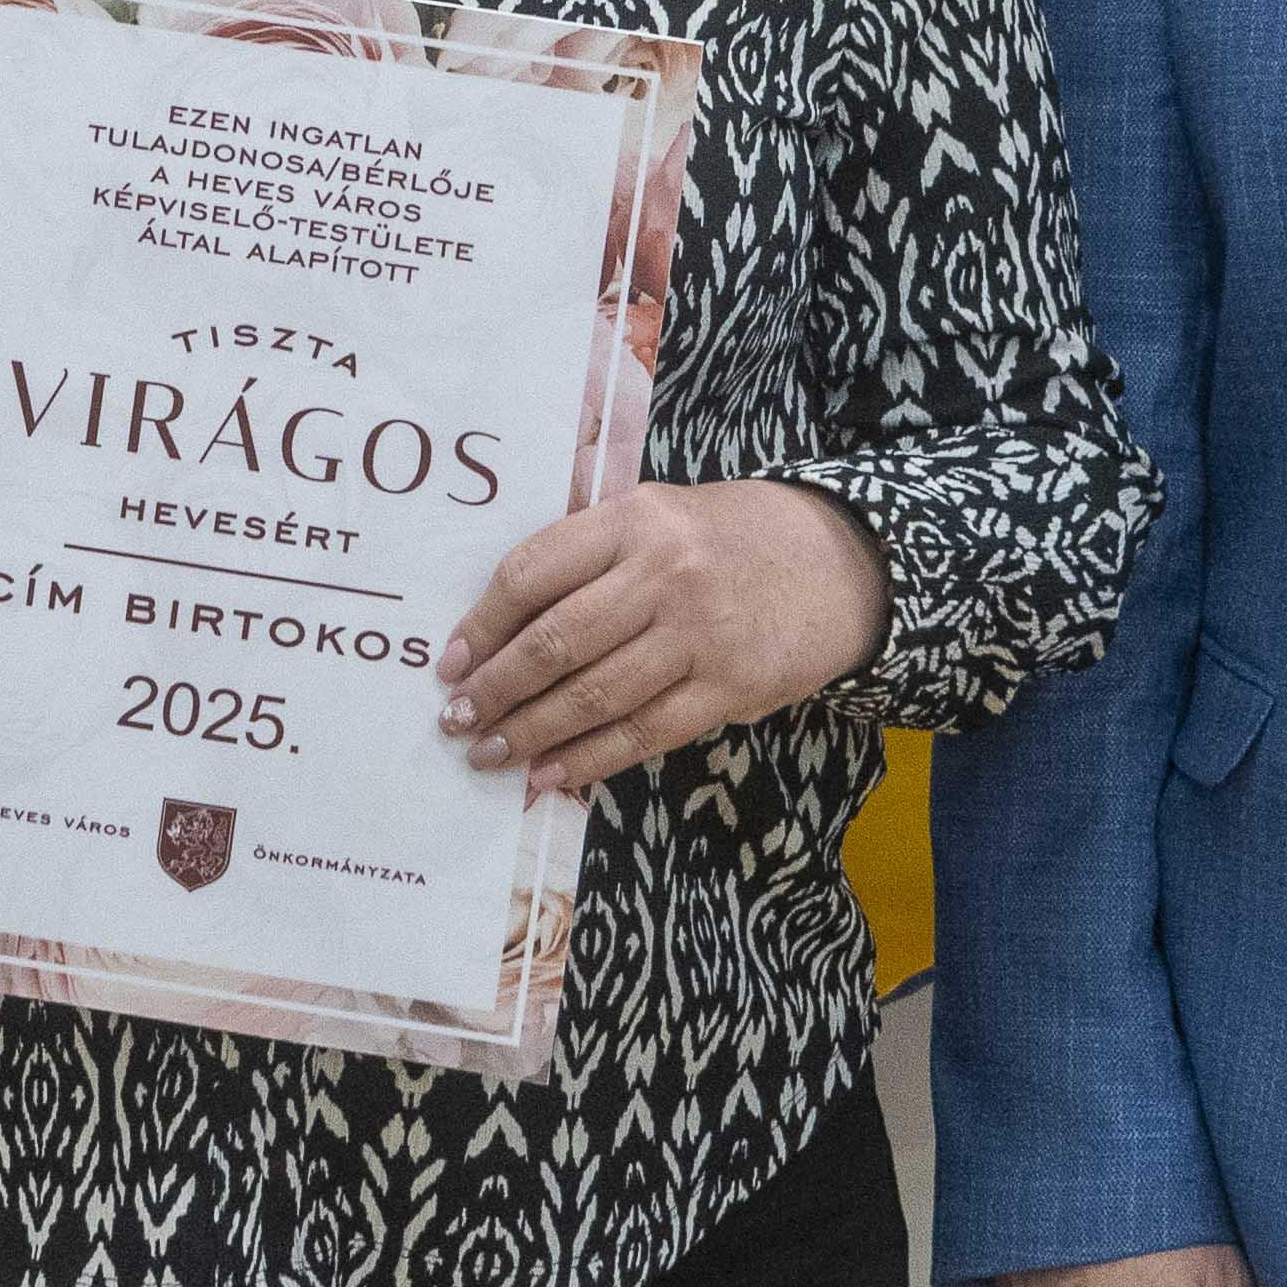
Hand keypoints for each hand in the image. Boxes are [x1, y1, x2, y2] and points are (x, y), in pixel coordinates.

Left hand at [434, 480, 886, 797]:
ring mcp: (699, 634)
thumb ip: (584, 546)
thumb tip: (496, 615)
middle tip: (457, 720)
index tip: (448, 664)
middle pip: (556, 641)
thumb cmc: (725, 538)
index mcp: (632, 520)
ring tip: (489, 754)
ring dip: (532, 732)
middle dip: (496, 689)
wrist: (838, 562)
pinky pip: (643, 733)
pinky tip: (550, 775)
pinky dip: (590, 759)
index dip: (481, 626)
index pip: (531, 573)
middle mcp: (663, 573)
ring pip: (594, 695)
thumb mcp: (655, 511)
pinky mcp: (729, 686)